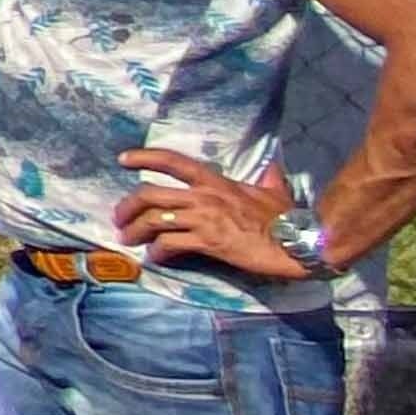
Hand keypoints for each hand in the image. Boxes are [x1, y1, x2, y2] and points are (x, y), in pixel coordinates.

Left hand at [118, 148, 308, 282]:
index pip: (173, 161)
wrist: (297, 242)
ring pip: (154, 221)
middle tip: (118, 218)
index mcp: (216, 181)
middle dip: (127, 206)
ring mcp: (204, 219)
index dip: (144, 157)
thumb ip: (266, 177)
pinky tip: (156, 257)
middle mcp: (204, 196)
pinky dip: (157, 252)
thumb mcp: (273, 190)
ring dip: (135, 231)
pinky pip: (170, 245)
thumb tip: (272, 165)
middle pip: (151, 195)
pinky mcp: (208, 242)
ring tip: (128, 239)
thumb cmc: (286, 217)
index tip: (123, 159)